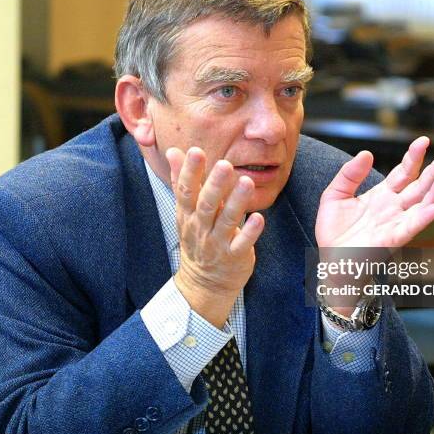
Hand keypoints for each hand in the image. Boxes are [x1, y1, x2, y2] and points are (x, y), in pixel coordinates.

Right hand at [166, 147, 264, 326]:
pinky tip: (259, 217)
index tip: (195, 151)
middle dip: (214, 184)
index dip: (189, 172)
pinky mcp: (234, 256)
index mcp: (188, 215)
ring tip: (246, 182)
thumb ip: (182, 181)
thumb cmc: (198, 238)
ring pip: (226, 221)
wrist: (204, 282)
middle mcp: (201, 228)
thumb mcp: (185, 211)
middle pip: (206, 205)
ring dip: (236, 202)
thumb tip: (174, 151)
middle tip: (225, 164)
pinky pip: (242, 243)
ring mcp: (217, 243)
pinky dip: (250, 231)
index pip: (186, 191)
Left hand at [315, 137, 433, 248]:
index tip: (423, 141)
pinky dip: (423, 218)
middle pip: (419, 186)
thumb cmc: (334, 230)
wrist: (329, 259)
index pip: (403, 172)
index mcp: (382, 194)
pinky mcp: (391, 240)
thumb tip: (366, 153)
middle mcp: (393, 207)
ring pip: (420, 206)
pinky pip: (410, 228)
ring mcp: (395, 223)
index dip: (413, 157)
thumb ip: (349, 174)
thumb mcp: (335, 195)